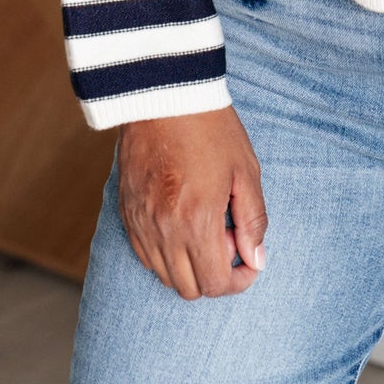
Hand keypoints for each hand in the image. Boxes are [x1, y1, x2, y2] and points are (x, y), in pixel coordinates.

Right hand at [116, 105, 266, 299]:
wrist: (165, 94)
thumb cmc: (211, 127)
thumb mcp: (245, 171)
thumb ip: (253, 220)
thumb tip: (257, 259)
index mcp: (197, 221)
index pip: (216, 283)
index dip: (239, 281)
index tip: (249, 262)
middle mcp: (163, 231)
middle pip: (189, 289)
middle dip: (215, 275)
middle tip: (228, 237)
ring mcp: (140, 224)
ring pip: (165, 276)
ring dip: (189, 266)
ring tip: (205, 227)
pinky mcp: (126, 213)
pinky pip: (145, 256)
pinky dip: (166, 254)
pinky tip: (182, 225)